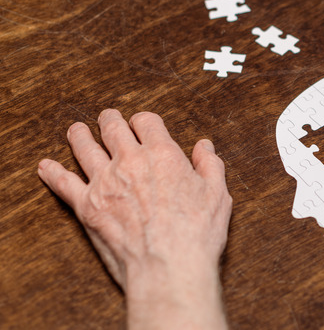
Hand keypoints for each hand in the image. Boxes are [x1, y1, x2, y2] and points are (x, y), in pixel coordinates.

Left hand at [38, 109, 231, 329]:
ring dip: (80, 136)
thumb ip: (210, 165)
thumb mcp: (217, 194)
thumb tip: (204, 147)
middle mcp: (130, 162)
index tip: (143, 124)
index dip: (144, 120)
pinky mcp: (87, 206)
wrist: (168, 266)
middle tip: (107, 117)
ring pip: (84, 148)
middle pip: (112, 128)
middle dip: (110, 120)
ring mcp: (104, 183)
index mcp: (163, 154)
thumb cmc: (196, 233)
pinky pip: (63, 183)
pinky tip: (46, 167)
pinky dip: (52, 172)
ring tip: (77, 131)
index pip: (146, 122)